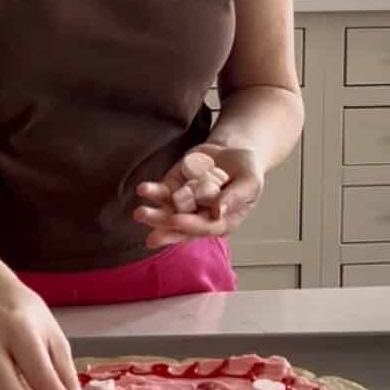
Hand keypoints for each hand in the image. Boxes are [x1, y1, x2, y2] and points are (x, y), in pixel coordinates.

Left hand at [133, 146, 263, 248]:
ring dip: (153, 214)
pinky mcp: (175, 186)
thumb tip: (219, 211)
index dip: (190, 225)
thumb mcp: (249, 182)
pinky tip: (143, 190)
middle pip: (181, 227)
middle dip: (165, 230)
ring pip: (167, 212)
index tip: (177, 221)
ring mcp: (185, 202)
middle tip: (151, 237)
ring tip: (140, 213)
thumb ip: (236, 197)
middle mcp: (200, 216)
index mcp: (221, 221)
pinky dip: (152, 191)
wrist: (233, 152)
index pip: (204, 227)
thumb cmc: (246, 172)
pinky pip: (162, 192)